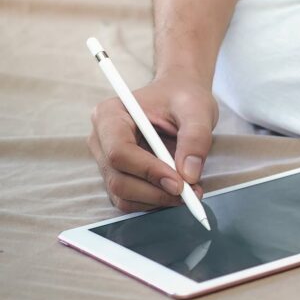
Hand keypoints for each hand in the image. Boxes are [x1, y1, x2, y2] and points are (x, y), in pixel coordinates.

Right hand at [88, 75, 218, 211]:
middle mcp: (101, 139)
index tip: (180, 182)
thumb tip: (189, 175)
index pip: (119, 152)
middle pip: (118, 179)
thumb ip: (196, 139)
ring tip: (190, 191)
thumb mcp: (197, 110)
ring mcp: (107, 160)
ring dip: (158, 200)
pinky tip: (178, 191)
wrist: (180, 99)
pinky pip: (131, 200)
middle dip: (155, 192)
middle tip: (190, 192)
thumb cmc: (183, 98)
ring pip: (123, 195)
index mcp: (111, 115)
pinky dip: (156, 201)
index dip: (148, 171)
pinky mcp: (119, 175)